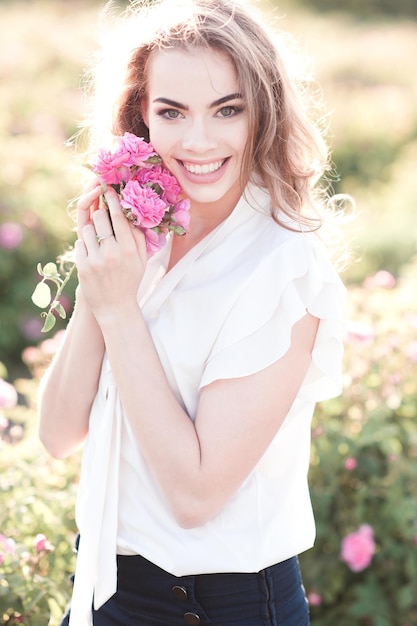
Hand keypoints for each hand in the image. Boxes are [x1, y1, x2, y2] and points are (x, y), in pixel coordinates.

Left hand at [74, 185, 147, 320]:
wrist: (115, 308)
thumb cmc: (130, 281)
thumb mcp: (141, 260)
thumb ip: (139, 238)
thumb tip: (133, 215)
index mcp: (129, 249)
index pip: (119, 217)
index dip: (112, 199)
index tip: (108, 188)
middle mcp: (112, 253)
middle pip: (100, 218)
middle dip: (99, 211)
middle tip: (101, 210)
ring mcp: (96, 260)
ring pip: (87, 229)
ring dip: (91, 229)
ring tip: (98, 239)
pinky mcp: (83, 267)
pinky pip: (80, 244)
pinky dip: (85, 244)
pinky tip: (92, 252)